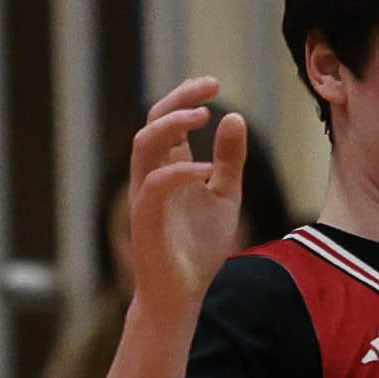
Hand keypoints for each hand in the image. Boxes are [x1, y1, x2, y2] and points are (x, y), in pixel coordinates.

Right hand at [117, 77, 256, 313]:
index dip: (186, 97)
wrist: (183, 294)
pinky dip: (180, 172)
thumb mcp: (224, 195)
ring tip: (203, 116)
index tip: (213, 83)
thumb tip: (234, 116)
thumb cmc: (199, 246)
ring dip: (171, 125)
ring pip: (144, 145)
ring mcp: (145, 195)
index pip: (168, 119)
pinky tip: (207, 170)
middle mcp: (152, 174)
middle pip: (153, 122)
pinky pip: (156, 185)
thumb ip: (229, 159)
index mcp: (170, 166)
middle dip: (178, 99)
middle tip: (209, 87)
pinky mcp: (145, 219)